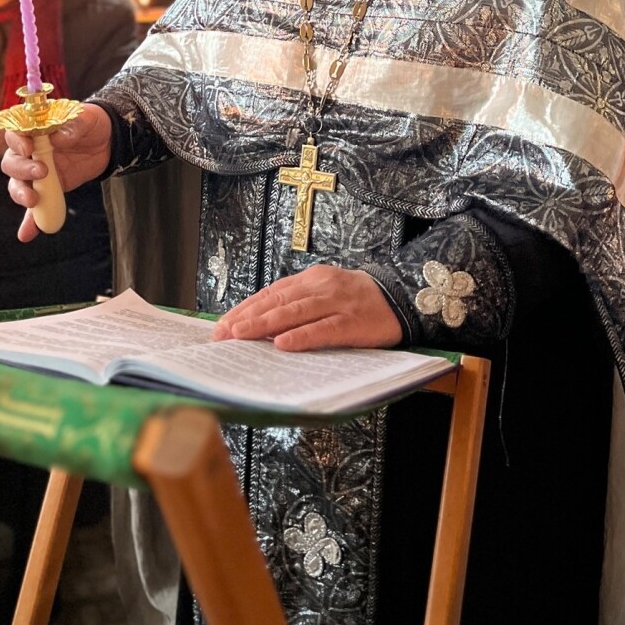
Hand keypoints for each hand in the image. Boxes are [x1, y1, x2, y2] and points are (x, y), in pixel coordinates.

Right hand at [2, 103, 112, 241]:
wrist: (106, 142)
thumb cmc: (91, 124)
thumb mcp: (87, 119)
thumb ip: (73, 125)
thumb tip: (58, 137)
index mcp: (34, 130)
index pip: (15, 134)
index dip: (17, 141)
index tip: (28, 148)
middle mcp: (29, 152)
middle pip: (12, 162)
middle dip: (22, 170)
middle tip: (41, 172)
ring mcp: (35, 173)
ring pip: (17, 185)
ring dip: (20, 195)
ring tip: (32, 201)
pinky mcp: (46, 190)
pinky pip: (35, 208)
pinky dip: (30, 222)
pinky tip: (27, 234)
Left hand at [212, 265, 402, 351]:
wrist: (402, 295)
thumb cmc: (358, 300)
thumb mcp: (326, 294)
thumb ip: (299, 304)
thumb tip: (261, 325)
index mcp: (311, 279)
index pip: (271, 293)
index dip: (245, 308)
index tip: (222, 325)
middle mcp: (321, 286)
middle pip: (277, 301)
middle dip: (247, 318)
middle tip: (222, 334)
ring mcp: (337, 302)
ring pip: (295, 312)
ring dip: (265, 325)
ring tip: (242, 335)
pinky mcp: (353, 321)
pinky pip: (323, 329)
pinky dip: (302, 336)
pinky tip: (283, 344)